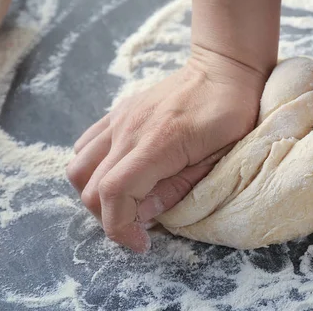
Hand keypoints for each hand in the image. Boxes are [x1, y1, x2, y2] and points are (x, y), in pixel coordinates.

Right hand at [67, 46, 265, 251]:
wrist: (223, 69)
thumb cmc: (231, 113)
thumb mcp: (219, 158)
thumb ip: (179, 188)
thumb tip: (144, 215)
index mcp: (159, 142)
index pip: (114, 193)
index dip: (120, 227)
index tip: (141, 243)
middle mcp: (130, 129)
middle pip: (91, 186)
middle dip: (110, 217)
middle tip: (138, 226)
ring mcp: (120, 118)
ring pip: (80, 167)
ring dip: (95, 194)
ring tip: (127, 202)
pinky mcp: (118, 113)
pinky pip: (87, 145)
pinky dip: (93, 168)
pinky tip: (120, 174)